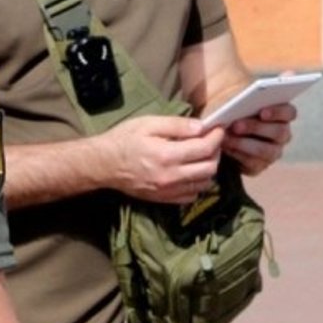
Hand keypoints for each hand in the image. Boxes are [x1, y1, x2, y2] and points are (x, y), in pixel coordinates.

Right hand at [99, 115, 224, 204]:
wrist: (103, 164)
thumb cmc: (124, 139)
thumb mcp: (148, 123)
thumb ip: (177, 125)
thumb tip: (201, 127)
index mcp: (167, 155)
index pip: (204, 148)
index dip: (216, 137)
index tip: (218, 129)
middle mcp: (171, 177)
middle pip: (209, 168)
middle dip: (216, 152)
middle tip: (211, 141)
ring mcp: (168, 191)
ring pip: (204, 184)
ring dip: (209, 169)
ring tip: (202, 155)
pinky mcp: (164, 199)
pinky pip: (191, 196)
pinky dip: (198, 183)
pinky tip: (191, 171)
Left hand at [220, 102, 294, 175]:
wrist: (222, 133)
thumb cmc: (234, 111)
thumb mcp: (237, 101)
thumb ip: (242, 99)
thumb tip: (236, 101)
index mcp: (282, 114)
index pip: (289, 112)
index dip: (278, 112)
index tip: (262, 112)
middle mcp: (282, 134)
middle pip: (278, 132)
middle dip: (255, 128)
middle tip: (236, 125)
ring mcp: (273, 152)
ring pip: (265, 150)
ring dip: (244, 143)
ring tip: (226, 138)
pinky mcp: (259, 166)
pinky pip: (253, 163)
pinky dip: (237, 155)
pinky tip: (225, 147)